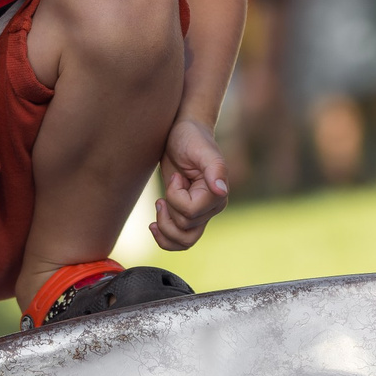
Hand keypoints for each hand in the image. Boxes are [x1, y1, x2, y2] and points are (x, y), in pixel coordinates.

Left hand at [150, 118, 230, 250]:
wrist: (183, 134)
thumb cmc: (191, 138)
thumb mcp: (201, 149)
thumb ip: (215, 168)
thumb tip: (221, 191)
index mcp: (217, 194)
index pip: (191, 213)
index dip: (176, 197)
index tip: (176, 177)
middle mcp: (211, 207)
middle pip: (185, 229)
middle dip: (168, 210)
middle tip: (167, 188)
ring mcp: (200, 213)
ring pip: (184, 241)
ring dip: (165, 229)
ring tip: (159, 205)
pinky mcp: (187, 214)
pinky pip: (180, 240)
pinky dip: (165, 239)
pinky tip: (154, 225)